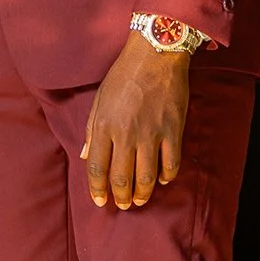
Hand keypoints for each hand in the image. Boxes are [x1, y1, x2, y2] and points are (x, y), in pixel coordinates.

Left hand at [80, 34, 190, 211]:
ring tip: (141, 200)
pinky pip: (171, 163)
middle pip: (122, 178)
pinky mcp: (173, 130)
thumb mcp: (99, 100)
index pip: (96, 167)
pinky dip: (167, 176)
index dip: (97, 189)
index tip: (100, 201)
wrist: (155, 55)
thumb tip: (86, 156)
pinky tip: (163, 180)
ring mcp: (151, 134)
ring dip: (144, 193)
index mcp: (104, 126)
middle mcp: (125, 134)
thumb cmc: (123, 76)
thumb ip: (92, 130)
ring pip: (147, 177)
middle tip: (123, 205)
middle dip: (121, 197)